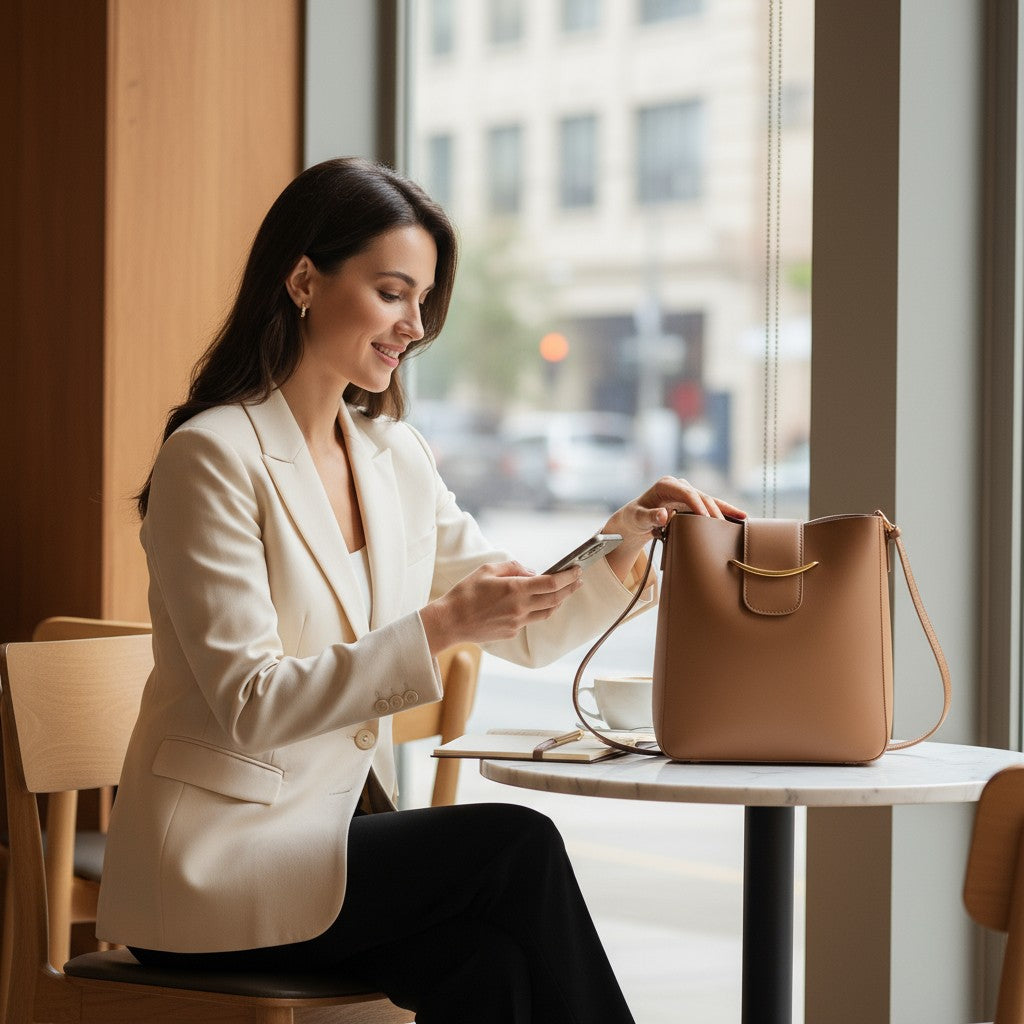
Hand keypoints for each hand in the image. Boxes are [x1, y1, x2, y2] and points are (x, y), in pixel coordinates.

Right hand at [420, 561, 582, 653]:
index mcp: (515, 589)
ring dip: (558, 602)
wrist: (450, 622)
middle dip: (570, 589)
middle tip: (578, 581)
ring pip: (547, 612)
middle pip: (555, 599)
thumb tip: (531, 573)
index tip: (578, 570)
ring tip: (564, 593)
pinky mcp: (511, 632)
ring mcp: (517, 623)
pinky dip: (537, 610)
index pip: (551, 582)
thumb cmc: (465, 593)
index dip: (568, 576)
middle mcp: (520, 608)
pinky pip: (530, 620)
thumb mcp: (487, 570)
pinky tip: (537, 604)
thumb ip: (513, 568)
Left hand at [601, 476, 746, 580]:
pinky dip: (723, 511)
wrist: (635, 520)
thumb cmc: (634, 517)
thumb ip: (649, 517)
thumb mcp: (637, 518)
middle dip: (714, 510)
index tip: (706, 518)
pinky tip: (740, 516)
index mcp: (665, 485)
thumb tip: (664, 515)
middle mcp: (678, 486)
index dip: (698, 505)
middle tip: (724, 526)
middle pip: (701, 496)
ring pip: (709, 500)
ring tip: (741, 518)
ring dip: (724, 510)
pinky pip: (709, 506)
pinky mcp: (692, 502)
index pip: (686, 493)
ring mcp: (686, 493)